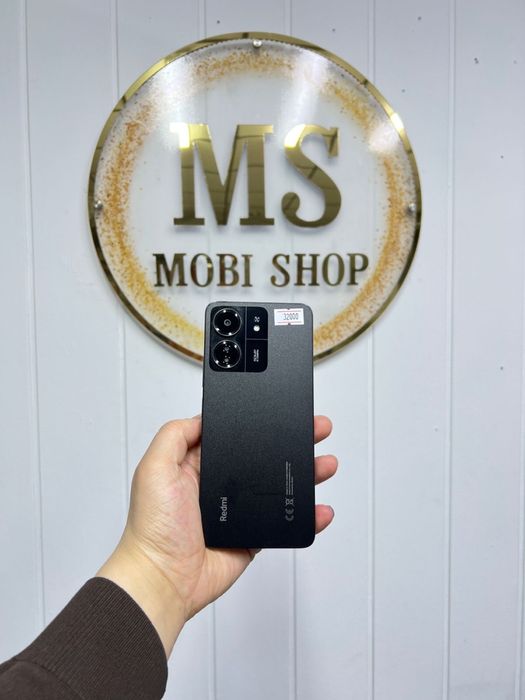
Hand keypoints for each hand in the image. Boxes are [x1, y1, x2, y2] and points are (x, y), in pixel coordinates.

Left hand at [97, 416, 336, 656]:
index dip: (258, 423)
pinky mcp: (251, 536)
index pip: (233, 435)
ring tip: (325, 463)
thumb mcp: (154, 468)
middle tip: (315, 430)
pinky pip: (283, 522)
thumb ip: (175, 435)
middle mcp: (218, 486)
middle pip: (263, 457)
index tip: (281, 412)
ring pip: (278, 487)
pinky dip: (305, 516)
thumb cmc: (152, 528)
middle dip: (291, 443)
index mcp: (195, 465)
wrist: (164, 579)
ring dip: (305, 474)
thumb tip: (202, 416)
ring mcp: (237, 512)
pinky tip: (320, 508)